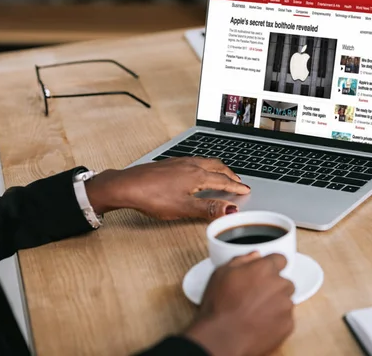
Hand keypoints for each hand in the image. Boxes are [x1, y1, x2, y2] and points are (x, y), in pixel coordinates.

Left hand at [85, 157, 250, 219]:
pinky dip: (205, 165)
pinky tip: (197, 170)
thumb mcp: (184, 208)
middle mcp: (191, 165)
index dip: (236, 187)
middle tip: (238, 181)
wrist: (126, 185)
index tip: (245, 190)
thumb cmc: (152, 196)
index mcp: (197, 175)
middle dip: (230, 174)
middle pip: (217, 167)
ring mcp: (179, 162)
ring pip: (206, 161)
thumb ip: (209, 209)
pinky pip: (195, 160)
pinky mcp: (170, 163)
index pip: (223, 181)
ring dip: (218, 168)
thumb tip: (231, 210)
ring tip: (222, 174)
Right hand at [185, 253, 294, 355]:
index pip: (280, 259)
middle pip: (284, 282)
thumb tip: (254, 256)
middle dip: (273, 287)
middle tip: (256, 296)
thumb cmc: (219, 306)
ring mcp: (285, 305)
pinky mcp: (287, 324)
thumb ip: (242, 260)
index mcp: (264, 269)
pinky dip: (276, 321)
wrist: (221, 337)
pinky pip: (286, 319)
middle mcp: (279, 285)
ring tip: (255, 312)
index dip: (273, 266)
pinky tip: (259, 323)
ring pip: (286, 301)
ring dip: (275, 304)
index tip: (268, 272)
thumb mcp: (221, 273)